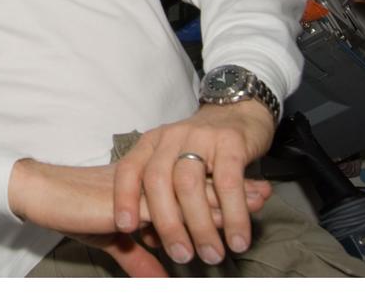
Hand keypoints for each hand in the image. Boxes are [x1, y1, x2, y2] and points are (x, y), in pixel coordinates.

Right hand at [8, 158, 270, 276]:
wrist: (48, 197)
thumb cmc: (79, 213)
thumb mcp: (118, 243)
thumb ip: (141, 259)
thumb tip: (160, 281)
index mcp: (151, 185)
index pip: (194, 184)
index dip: (224, 189)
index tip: (256, 193)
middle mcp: (152, 180)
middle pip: (201, 182)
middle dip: (235, 190)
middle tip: (266, 193)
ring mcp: (145, 185)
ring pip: (192, 190)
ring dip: (225, 199)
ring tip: (255, 202)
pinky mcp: (134, 196)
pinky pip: (172, 205)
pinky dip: (198, 211)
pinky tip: (218, 217)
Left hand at [112, 101, 275, 266]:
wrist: (240, 110)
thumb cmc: (203, 149)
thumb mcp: (176, 165)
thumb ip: (163, 198)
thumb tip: (150, 240)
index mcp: (151, 143)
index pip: (129, 169)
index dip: (124, 198)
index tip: (124, 228)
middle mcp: (170, 137)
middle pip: (158, 181)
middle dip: (167, 223)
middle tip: (180, 255)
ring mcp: (200, 137)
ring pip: (191, 185)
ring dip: (201, 225)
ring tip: (211, 254)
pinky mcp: (231, 142)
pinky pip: (229, 183)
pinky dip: (234, 215)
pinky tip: (238, 239)